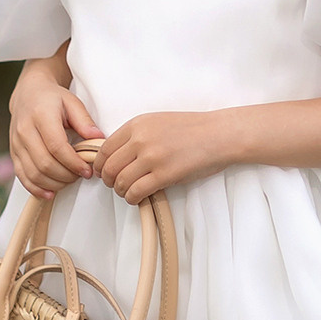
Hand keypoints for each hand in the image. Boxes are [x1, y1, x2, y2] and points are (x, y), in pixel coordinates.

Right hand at [10, 60, 102, 199]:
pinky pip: (22, 177)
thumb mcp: (73, 103)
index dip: (73, 163)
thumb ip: (85, 121)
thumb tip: (99, 139)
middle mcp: (25, 131)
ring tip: (69, 180)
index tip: (87, 170)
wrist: (28, 94)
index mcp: (41, 116)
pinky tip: (50, 192)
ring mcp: (16, 144)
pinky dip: (36, 188)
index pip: (56, 146)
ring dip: (54, 183)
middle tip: (80, 175)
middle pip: (44, 163)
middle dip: (66, 175)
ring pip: (33, 173)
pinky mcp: (13, 153)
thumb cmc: (53, 99)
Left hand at [96, 110, 248, 203]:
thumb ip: (136, 135)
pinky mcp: (165, 175)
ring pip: (121, 181)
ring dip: (121, 191)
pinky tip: (137, 197)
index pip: (104, 149)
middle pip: (109, 167)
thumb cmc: (193, 129)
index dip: (100, 165)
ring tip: (128, 192)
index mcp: (137, 124)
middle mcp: (141, 139)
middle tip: (114, 185)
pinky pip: (136, 192)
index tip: (103, 172)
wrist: (220, 134)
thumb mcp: (158, 122)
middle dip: (108, 181)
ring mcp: (152, 157)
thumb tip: (116, 155)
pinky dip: (132, 198)